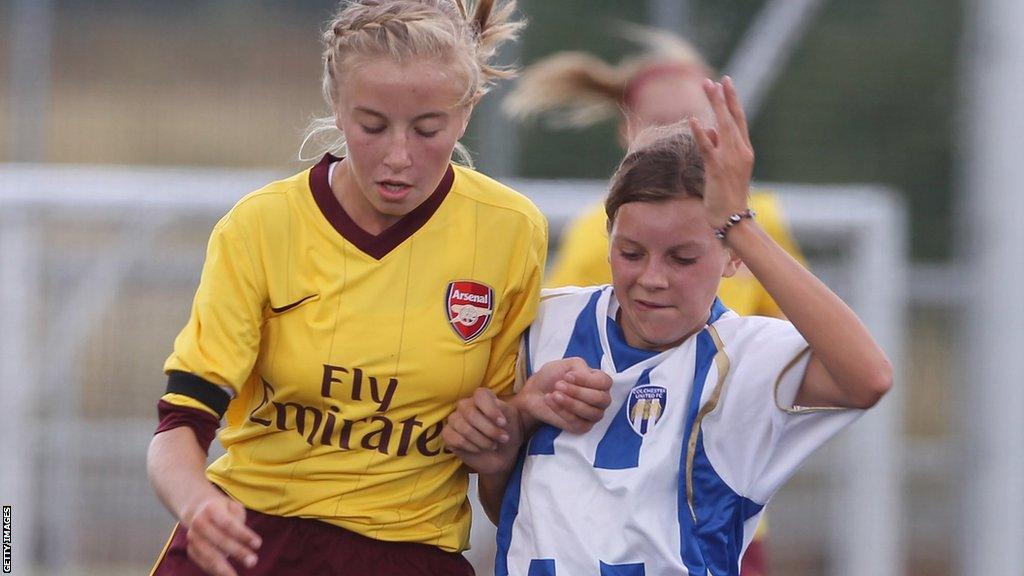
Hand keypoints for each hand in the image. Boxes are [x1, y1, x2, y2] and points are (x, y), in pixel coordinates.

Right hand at [181, 492, 261, 575]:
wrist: (199, 511)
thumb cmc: (224, 511)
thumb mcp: (234, 508)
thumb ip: (238, 521)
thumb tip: (243, 540)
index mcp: (211, 509)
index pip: (229, 524)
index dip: (243, 535)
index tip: (258, 544)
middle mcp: (199, 523)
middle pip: (219, 540)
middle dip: (237, 552)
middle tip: (253, 562)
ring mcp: (193, 537)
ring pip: (209, 555)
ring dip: (224, 568)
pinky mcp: (191, 550)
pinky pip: (203, 563)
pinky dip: (215, 571)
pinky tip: (227, 575)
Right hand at [443, 388, 523, 474]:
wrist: (503, 454)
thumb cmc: (508, 432)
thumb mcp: (513, 418)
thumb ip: (505, 408)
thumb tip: (496, 404)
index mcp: (481, 397)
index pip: (480, 395)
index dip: (491, 410)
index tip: (503, 423)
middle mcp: (465, 405)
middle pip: (471, 414)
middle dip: (489, 430)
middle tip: (503, 439)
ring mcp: (454, 419)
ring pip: (464, 428)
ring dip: (482, 440)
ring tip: (494, 446)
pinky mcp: (448, 435)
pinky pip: (456, 439)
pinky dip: (471, 447)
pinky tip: (479, 449)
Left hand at [516, 357, 611, 433]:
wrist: (535, 392)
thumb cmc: (552, 377)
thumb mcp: (567, 365)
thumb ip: (581, 367)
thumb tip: (588, 376)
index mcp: (599, 381)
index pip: (605, 382)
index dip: (587, 380)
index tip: (568, 376)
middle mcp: (600, 399)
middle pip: (600, 399)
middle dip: (578, 392)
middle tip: (558, 385)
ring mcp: (592, 414)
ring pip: (591, 412)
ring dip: (570, 402)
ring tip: (554, 394)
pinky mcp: (582, 426)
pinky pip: (577, 422)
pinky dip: (562, 411)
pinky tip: (551, 401)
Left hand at [689, 76, 754, 227]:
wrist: (733, 219)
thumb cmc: (728, 197)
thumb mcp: (725, 169)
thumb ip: (718, 148)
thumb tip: (709, 130)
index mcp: (745, 151)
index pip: (739, 120)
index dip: (732, 100)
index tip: (725, 83)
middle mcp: (741, 152)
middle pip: (732, 118)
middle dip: (723, 97)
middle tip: (715, 79)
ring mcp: (730, 160)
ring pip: (723, 126)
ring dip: (715, 105)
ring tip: (707, 87)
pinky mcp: (718, 169)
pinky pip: (707, 147)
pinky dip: (700, 133)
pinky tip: (693, 119)